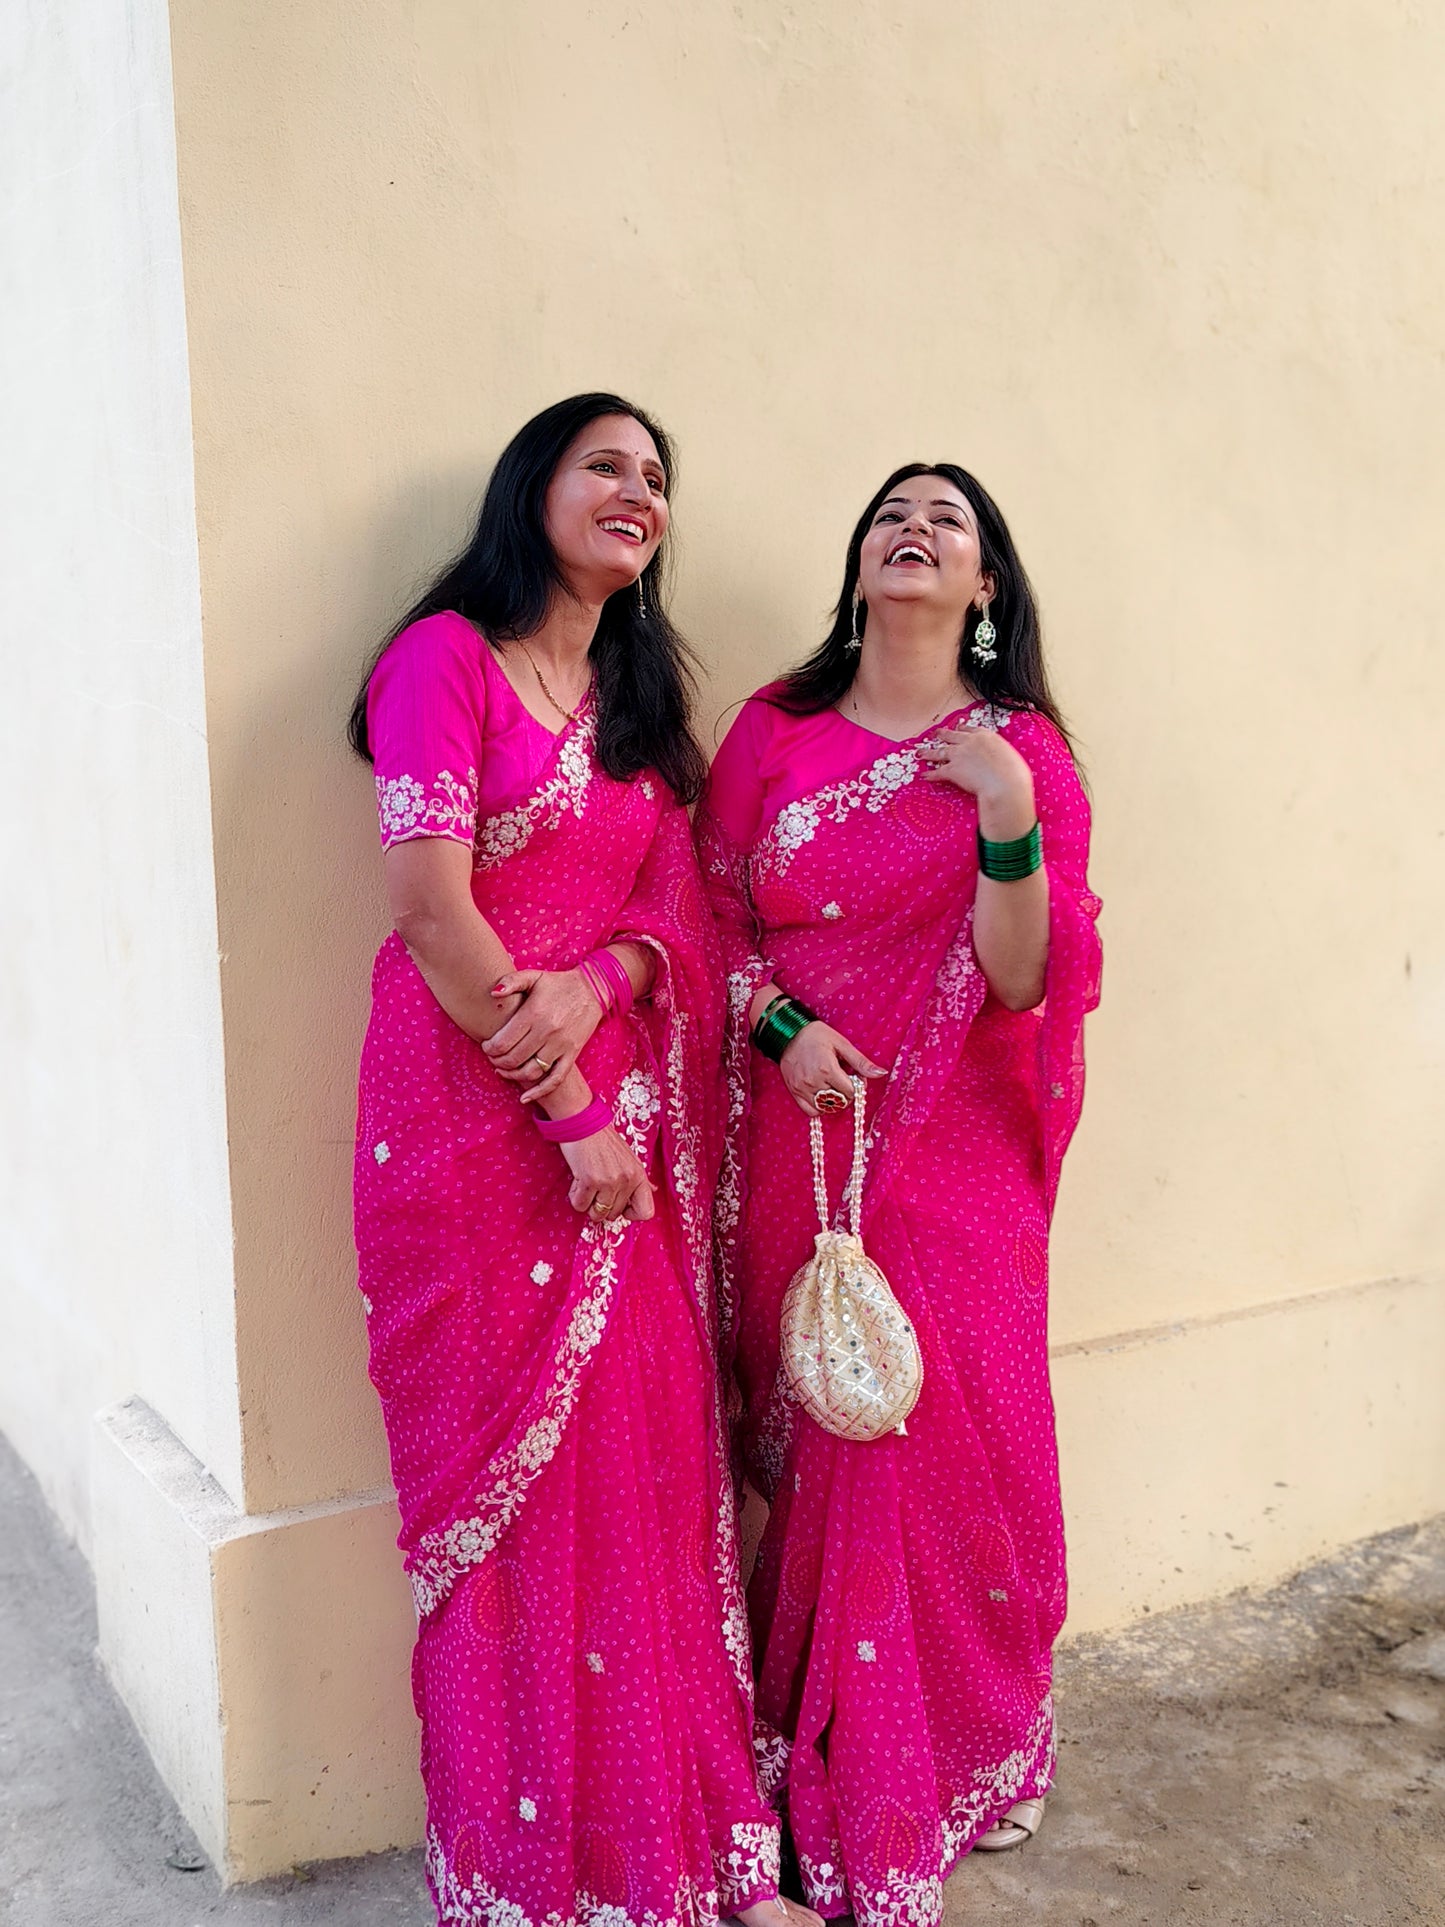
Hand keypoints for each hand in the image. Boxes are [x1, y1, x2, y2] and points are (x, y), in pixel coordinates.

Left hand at [483, 968, 603, 1105]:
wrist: (593, 990)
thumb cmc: (558, 983)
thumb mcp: (534, 976)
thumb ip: (511, 981)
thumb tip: (492, 993)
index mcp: (534, 1013)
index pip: (502, 1042)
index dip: (489, 1048)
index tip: (486, 1045)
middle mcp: (547, 1032)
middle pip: (513, 1059)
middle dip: (497, 1061)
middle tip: (492, 1057)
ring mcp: (561, 1046)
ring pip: (530, 1072)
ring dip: (512, 1075)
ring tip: (503, 1070)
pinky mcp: (572, 1054)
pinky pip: (555, 1079)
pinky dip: (539, 1092)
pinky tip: (525, 1098)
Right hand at [559, 1125, 654, 1222]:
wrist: (584, 1123)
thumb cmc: (604, 1140)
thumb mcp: (629, 1157)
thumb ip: (638, 1177)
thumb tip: (652, 1189)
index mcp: (639, 1175)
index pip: (646, 1211)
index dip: (631, 1214)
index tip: (620, 1206)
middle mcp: (627, 1180)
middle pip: (615, 1214)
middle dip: (603, 1208)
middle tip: (596, 1191)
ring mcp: (609, 1181)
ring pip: (597, 1214)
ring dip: (588, 1205)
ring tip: (586, 1187)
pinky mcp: (590, 1181)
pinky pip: (580, 1205)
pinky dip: (575, 1197)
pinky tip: (577, 1181)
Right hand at [778, 1021, 886, 1116]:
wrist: (788, 1032)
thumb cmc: (816, 1035)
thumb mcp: (841, 1044)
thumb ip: (861, 1062)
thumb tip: (881, 1073)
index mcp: (828, 1069)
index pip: (850, 1092)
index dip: (856, 1086)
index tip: (853, 1076)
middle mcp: (814, 1081)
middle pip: (839, 1101)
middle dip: (846, 1094)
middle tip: (843, 1080)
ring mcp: (802, 1088)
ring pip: (826, 1108)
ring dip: (834, 1102)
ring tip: (833, 1087)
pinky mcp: (794, 1091)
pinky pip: (810, 1111)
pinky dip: (819, 1108)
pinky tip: (822, 1095)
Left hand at [917, 726, 1035, 836]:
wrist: (1005, 783)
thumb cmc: (1014, 773)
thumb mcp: (1011, 756)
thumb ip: (1002, 755)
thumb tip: (1004, 761)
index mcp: (986, 736)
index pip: (970, 729)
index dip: (962, 729)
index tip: (959, 728)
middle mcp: (970, 742)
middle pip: (952, 735)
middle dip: (943, 734)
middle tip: (937, 733)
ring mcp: (959, 755)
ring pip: (940, 751)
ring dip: (929, 752)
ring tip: (920, 752)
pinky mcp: (952, 770)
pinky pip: (938, 772)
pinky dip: (930, 775)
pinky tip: (924, 776)